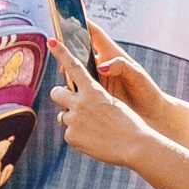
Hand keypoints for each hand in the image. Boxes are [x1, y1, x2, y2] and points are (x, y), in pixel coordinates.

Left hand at [48, 36, 156, 169]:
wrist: (136, 147)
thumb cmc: (130, 124)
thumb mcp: (113, 104)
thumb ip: (93, 99)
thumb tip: (77, 102)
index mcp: (93, 91)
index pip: (74, 68)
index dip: (62, 53)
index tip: (52, 41)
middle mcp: (80, 103)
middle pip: (57, 92)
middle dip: (61, 95)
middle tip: (72, 102)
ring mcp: (73, 120)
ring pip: (62, 115)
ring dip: (72, 118)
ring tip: (92, 127)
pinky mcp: (70, 136)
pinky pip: (69, 133)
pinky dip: (78, 136)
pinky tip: (94, 140)